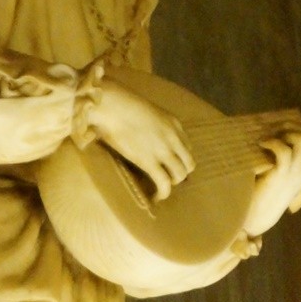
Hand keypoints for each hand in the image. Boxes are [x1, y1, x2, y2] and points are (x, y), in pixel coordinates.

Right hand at [88, 77, 194, 200]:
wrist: (112, 105)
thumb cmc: (120, 104)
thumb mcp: (146, 111)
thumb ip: (150, 123)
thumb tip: (139, 131)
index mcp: (174, 124)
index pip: (187, 147)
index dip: (179, 159)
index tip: (169, 164)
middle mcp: (174, 138)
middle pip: (188, 163)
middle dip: (179, 173)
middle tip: (166, 178)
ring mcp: (163, 150)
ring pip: (180, 175)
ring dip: (171, 183)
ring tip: (159, 188)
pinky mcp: (149, 161)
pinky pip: (164, 183)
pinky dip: (162, 193)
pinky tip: (155, 198)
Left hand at [245, 121, 300, 236]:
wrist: (260, 212)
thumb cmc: (268, 189)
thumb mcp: (284, 170)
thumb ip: (290, 155)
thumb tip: (282, 131)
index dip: (297, 125)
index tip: (280, 128)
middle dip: (291, 125)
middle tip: (273, 130)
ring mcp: (296, 171)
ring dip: (283, 132)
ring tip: (268, 137)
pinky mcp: (281, 174)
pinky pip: (283, 149)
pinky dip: (271, 142)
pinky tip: (261, 144)